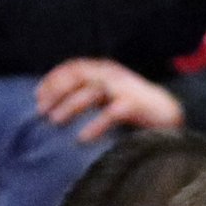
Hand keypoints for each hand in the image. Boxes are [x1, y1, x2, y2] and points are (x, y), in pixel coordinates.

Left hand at [33, 59, 183, 141]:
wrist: (168, 114)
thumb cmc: (132, 108)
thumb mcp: (106, 95)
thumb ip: (87, 95)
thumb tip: (56, 105)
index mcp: (104, 70)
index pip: (73, 68)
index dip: (53, 79)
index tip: (37, 96)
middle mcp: (112, 75)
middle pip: (78, 76)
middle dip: (56, 92)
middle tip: (41, 111)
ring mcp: (124, 88)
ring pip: (90, 92)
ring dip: (70, 106)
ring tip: (55, 121)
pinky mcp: (135, 105)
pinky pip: (111, 113)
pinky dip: (96, 125)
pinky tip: (82, 138)